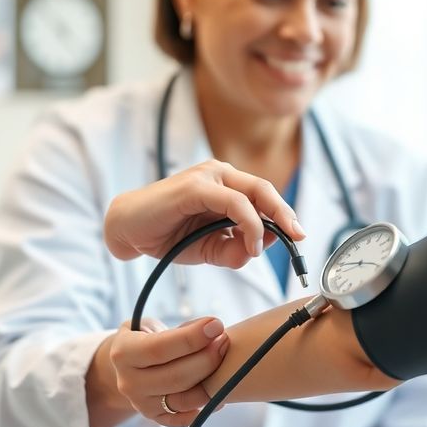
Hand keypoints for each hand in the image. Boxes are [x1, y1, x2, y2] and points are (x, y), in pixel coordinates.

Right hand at [91, 316, 229, 426]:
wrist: (129, 366)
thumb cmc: (146, 338)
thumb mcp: (151, 326)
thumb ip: (178, 330)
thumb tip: (211, 330)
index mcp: (123, 353)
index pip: (158, 348)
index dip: (191, 338)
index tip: (216, 325)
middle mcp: (129, 383)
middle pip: (176, 377)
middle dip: (207, 358)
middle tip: (224, 340)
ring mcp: (141, 404)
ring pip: (184, 400)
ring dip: (212, 383)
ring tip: (226, 363)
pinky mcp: (155, 418)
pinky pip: (185, 419)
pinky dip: (206, 408)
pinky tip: (221, 392)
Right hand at [104, 160, 305, 267]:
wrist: (127, 231)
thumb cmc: (168, 235)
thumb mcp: (209, 249)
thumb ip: (234, 250)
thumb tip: (257, 251)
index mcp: (226, 186)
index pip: (264, 197)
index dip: (284, 216)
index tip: (298, 237)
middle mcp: (220, 175)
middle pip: (264, 190)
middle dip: (286, 215)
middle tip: (299, 237)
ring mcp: (208, 177)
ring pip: (253, 194)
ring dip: (265, 224)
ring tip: (258, 250)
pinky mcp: (196, 186)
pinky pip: (234, 202)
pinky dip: (248, 223)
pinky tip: (248, 243)